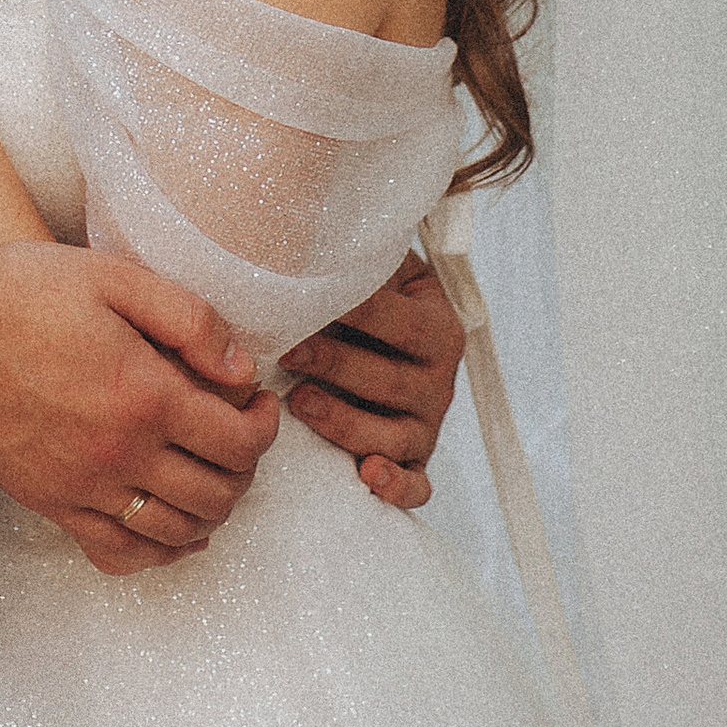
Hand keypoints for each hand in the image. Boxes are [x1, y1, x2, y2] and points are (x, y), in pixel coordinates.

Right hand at [0, 235, 280, 576]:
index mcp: (144, 395)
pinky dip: (158, 552)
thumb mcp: (113, 278)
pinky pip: (117, 551)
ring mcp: (83, 487)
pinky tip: (172, 532)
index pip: (238, 442)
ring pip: (175, 532)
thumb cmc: (22, 294)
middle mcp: (120, 453)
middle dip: (245, 470)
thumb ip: (188, 319)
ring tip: (211, 475)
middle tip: (240, 436)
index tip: (259, 403)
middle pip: (217, 494)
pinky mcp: (50, 503)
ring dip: (211, 512)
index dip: (265, 426)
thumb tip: (240, 369)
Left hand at [282, 252, 464, 511]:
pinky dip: (396, 486)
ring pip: (392, 435)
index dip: (354, 313)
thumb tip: (305, 239)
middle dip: (334, 364)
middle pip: (388, 380)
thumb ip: (355, 264)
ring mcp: (428, 424)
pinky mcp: (415, 461)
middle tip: (286, 349)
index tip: (305, 301)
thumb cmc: (368, 304)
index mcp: (437, 325)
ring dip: (344, 422)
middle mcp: (440, 379)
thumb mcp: (376, 274)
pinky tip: (366, 476)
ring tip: (298, 401)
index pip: (398, 321)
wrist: (387, 342)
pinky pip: (416, 484)